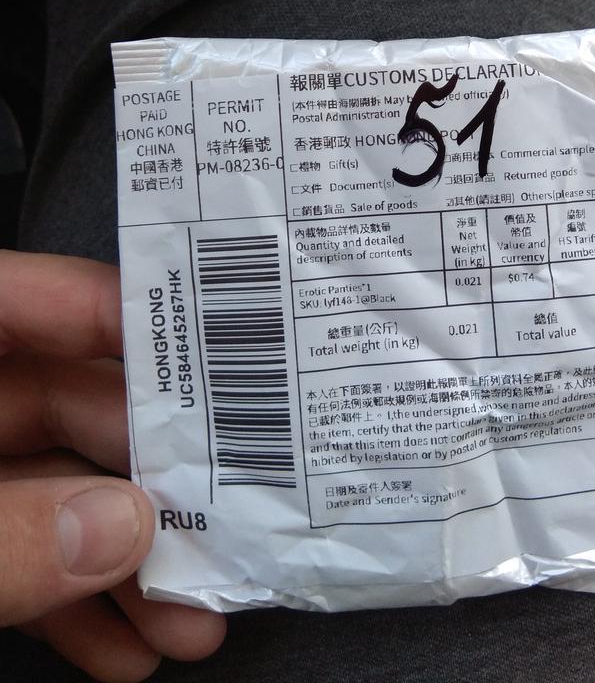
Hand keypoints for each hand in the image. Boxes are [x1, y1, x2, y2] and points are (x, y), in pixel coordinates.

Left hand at [0, 250, 226, 680]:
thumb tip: (118, 528)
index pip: (23, 299)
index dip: (118, 312)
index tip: (212, 345)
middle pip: (66, 405)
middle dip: (148, 478)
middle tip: (222, 521)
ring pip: (55, 491)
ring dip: (125, 558)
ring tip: (191, 615)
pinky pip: (22, 552)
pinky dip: (70, 601)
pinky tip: (121, 646)